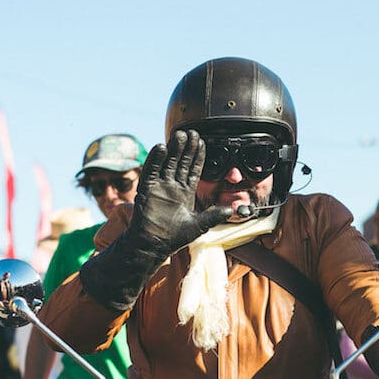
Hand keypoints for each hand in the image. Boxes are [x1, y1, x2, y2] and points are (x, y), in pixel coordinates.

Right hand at [130, 130, 231, 254]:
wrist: (153, 246)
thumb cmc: (174, 238)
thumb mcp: (199, 225)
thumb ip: (213, 215)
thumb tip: (231, 210)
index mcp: (185, 193)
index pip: (193, 170)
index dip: (197, 157)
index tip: (202, 142)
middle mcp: (172, 187)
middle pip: (180, 162)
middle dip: (187, 148)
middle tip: (192, 132)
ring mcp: (159, 187)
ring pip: (167, 163)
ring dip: (173, 149)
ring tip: (179, 135)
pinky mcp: (146, 190)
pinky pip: (151, 171)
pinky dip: (155, 160)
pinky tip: (161, 148)